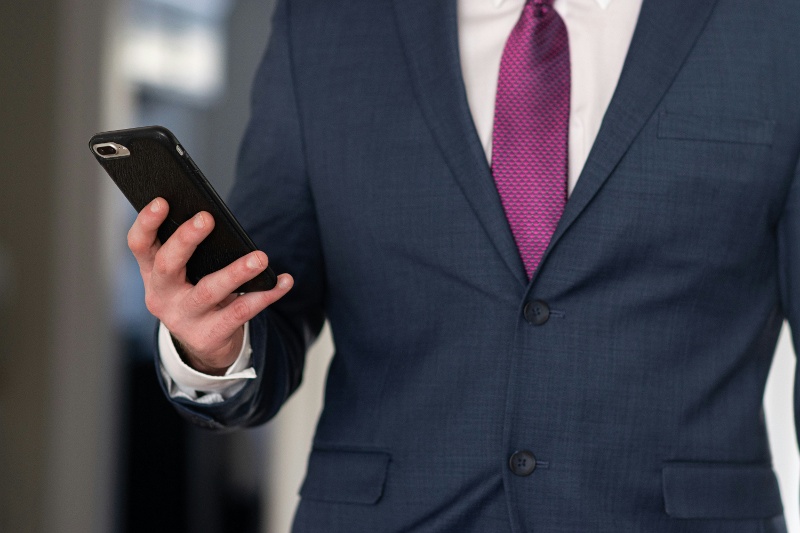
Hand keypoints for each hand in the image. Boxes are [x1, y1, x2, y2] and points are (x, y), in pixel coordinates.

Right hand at [128, 197, 292, 374]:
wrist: (203, 342)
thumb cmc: (196, 292)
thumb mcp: (185, 273)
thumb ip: (192, 249)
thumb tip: (215, 217)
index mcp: (152, 272)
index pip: (140, 245)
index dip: (146, 223)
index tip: (162, 201)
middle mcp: (161, 295)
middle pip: (169, 265)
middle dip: (186, 240)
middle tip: (207, 218)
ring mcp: (183, 318)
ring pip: (209, 291)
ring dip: (236, 272)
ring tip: (260, 257)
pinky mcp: (208, 336)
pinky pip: (241, 312)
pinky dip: (266, 295)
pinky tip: (284, 281)